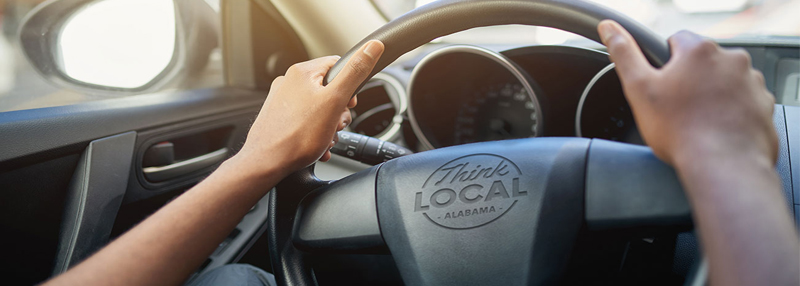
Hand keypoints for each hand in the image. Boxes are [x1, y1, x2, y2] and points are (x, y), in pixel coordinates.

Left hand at [234, 40, 384, 176]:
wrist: (266, 163)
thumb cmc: (297, 136)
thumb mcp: (335, 101)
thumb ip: (355, 73)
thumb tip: (372, 47)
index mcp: (302, 72)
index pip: (337, 65)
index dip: (350, 84)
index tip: (351, 103)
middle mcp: (289, 83)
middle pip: (329, 89)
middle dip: (339, 111)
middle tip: (336, 125)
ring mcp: (282, 101)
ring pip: (318, 108)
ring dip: (329, 125)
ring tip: (325, 139)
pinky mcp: (279, 118)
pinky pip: (306, 121)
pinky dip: (316, 133)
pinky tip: (318, 146)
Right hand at [597, 20, 776, 166]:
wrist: (722, 166)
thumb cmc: (681, 131)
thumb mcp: (639, 89)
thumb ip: (624, 54)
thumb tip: (610, 31)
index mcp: (700, 51)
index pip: (677, 41)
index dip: (664, 63)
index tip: (661, 85)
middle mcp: (731, 60)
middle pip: (702, 62)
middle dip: (689, 79)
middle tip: (676, 107)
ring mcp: (751, 82)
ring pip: (723, 80)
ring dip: (712, 94)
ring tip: (697, 120)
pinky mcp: (763, 104)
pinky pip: (743, 101)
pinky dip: (731, 111)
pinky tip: (716, 128)